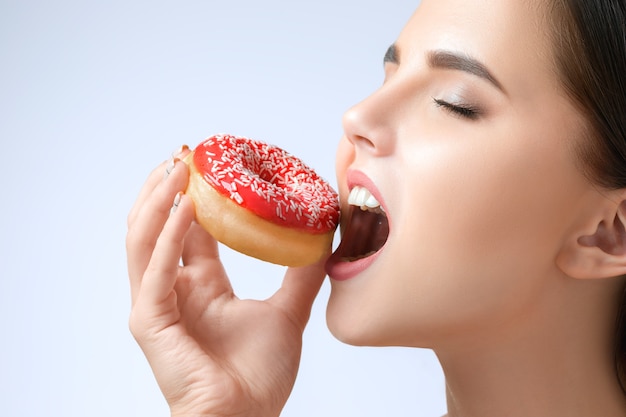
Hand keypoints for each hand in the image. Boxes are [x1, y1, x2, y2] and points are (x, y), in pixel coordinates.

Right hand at [126, 149, 326, 416]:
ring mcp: (156, 303)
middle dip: (166, 188)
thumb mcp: (287, 314)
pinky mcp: (149, 321)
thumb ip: (303, 276)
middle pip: (155, 226)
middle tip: (185, 153)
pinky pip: (155, 269)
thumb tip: (324, 240)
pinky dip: (168, 236)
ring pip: (142, 238)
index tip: (204, 163)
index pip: (188, 231)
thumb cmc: (259, 378)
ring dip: (158, 200)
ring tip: (179, 166)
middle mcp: (173, 289)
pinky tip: (187, 208)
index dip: (192, 196)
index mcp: (200, 287)